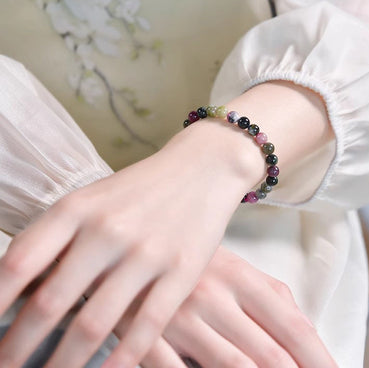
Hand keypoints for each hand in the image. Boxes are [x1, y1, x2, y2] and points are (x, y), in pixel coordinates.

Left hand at [0, 120, 258, 367]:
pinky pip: (145, 326)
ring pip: (95, 324)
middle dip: (19, 347)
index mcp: (79, 207)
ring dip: (64, 363)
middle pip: (51, 302)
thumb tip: (21, 287)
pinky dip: (120, 360)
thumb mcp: (96, 198)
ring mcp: (147, 251)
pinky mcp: (182, 270)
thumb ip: (62, 236)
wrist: (202, 167)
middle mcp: (108, 229)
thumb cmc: (143, 187)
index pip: (19, 262)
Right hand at [124, 246, 336, 367]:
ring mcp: (179, 316)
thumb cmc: (195, 261)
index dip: (320, 360)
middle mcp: (213, 294)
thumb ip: (274, 295)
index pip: (292, 325)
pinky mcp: (146, 334)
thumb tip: (309, 333)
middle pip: (269, 354)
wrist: (135, 245)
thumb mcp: (236, 267)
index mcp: (239, 276)